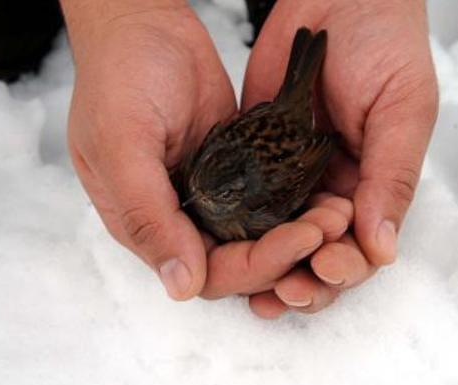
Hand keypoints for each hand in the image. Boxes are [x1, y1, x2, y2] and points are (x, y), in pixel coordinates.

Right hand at [61, 1, 341, 302]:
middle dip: (289, 250)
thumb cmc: (119, 78)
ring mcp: (212, 194)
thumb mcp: (122, 145)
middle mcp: (182, 218)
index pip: (208, 273)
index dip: (256, 265)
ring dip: (300, 230)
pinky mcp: (237, 168)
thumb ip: (146, 215)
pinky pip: (271, 199)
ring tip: (338, 212)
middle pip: (242, 261)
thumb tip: (181, 286)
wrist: (143, 24)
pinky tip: (327, 195)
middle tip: (331, 224)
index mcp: (147, 225)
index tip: (300, 239)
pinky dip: (298, 203)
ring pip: (261, 235)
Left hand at [239, 0, 438, 317]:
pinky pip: (249, 203)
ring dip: (270, 269)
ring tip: (256, 291)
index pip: (364, 248)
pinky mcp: (258, 155)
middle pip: (319, 256)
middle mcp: (335, 189)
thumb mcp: (403, 109)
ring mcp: (294, 175)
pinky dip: (240, 230)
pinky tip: (225, 249)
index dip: (346, 268)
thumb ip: (392, 176)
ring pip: (282, 240)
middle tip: (285, 291)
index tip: (325, 268)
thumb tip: (383, 248)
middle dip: (305, 280)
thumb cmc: (386, 45)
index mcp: (376, 185)